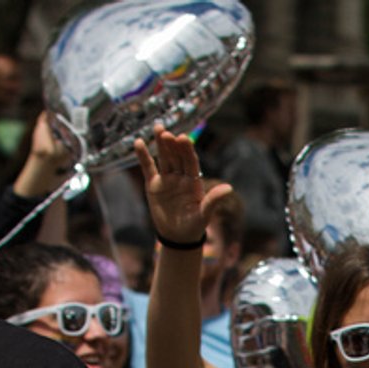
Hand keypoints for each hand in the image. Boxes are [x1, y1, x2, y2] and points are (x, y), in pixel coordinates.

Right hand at [134, 127, 231, 245]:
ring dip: (160, 144)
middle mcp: (181, 176)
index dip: (187, 150)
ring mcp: (167, 179)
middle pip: (176, 156)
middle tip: (166, 132)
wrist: (178, 237)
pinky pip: (148, 168)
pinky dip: (143, 156)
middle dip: (172, 144)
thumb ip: (213, 200)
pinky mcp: (154, 184)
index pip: (190, 162)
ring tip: (158, 128)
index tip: (183, 138)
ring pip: (164, 158)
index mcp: (194, 181)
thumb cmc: (194, 226)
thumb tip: (229, 188)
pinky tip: (138, 142)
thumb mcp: (204, 214)